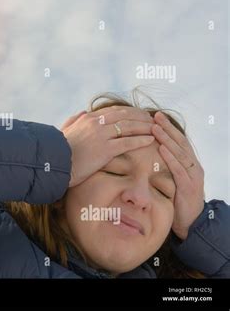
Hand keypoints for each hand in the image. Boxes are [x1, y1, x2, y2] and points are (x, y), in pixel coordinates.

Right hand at [61, 106, 155, 186]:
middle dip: (141, 117)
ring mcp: (101, 135)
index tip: (140, 114)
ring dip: (145, 127)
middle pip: (125, 116)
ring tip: (156, 129)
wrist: (53, 164)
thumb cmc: (58, 151)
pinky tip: (151, 140)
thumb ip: (73, 121)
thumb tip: (81, 113)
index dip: (130, 112)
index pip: (114, 111)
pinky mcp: (105, 149)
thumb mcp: (64, 131)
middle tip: (153, 119)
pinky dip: (141, 140)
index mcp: (88, 119)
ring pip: (129, 127)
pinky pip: (128, 142)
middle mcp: (96, 123)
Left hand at [152, 111, 204, 239]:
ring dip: (167, 139)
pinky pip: (180, 169)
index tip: (154, 116)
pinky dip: (171, 158)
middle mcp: (192, 165)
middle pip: (179, 142)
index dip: (166, 128)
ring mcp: (193, 175)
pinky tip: (162, 149)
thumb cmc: (175, 199)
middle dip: (167, 128)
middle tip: (155, 115)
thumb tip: (144, 153)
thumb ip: (161, 166)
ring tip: (155, 128)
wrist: (190, 223)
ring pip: (180, 152)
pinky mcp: (190, 186)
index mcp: (187, 162)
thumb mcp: (168, 179)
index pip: (176, 140)